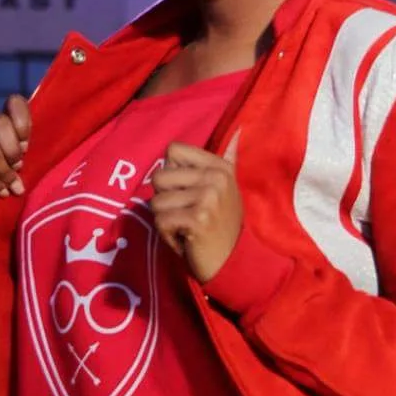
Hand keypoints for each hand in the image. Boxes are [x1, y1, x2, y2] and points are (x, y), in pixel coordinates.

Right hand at [0, 93, 30, 220]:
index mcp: (6, 121)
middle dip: (13, 150)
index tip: (27, 146)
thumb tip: (29, 146)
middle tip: (18, 166)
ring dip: (6, 173)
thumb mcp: (30, 164)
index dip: (23, 123)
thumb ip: (31, 149)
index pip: (14, 102)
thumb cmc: (14, 182)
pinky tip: (0, 191)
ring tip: (11, 185)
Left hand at [150, 133, 242, 284]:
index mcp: (220, 167)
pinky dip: (168, 236)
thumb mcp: (226, 189)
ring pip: (156, 202)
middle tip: (186, 216)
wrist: (235, 264)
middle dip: (165, 201)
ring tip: (187, 229)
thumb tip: (239, 131)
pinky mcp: (197, 219)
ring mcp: (208, 198)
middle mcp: (215, 178)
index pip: (173, 150)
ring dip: (166, 222)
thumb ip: (227, 161)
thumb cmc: (222, 228)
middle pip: (159, 177)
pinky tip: (186, 241)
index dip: (171, 174)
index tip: (187, 193)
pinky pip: (160, 222)